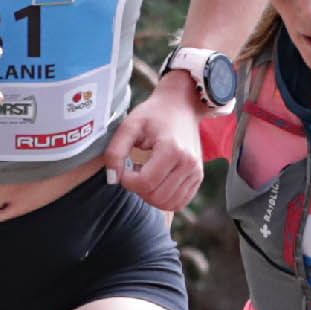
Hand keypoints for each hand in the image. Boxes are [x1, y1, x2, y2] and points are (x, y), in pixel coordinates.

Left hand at [105, 78, 205, 211]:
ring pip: (168, 203)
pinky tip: (156, 181)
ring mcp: (196, 172)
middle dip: (138, 189)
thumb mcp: (129, 126)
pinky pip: (179, 202)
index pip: (145, 183)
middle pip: (157, 197)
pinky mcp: (198, 177)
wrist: (181, 105)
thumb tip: (113, 178)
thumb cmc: (153, 114)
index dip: (127, 181)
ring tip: (145, 175)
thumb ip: (115, 151)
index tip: (124, 168)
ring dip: (150, 195)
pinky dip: (163, 199)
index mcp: (172, 149)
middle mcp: (189, 163)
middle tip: (134, 171)